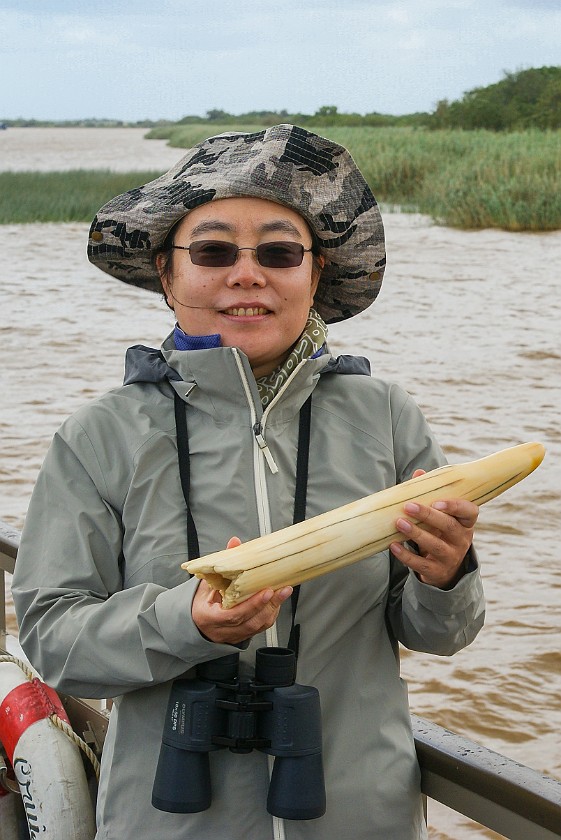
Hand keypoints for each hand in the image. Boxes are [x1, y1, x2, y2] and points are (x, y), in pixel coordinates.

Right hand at [192, 537, 292, 643]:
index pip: (233, 615)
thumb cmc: (202, 602)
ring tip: (283, 592)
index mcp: (209, 617)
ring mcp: (234, 635)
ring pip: (258, 626)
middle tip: (282, 589)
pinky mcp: (244, 635)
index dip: (252, 605)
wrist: (198, 623)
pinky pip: (261, 628)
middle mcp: (222, 630)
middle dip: (269, 604)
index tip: (266, 591)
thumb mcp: (207, 583)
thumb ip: (222, 564)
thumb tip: (234, 543)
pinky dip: (271, 613)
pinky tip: (277, 601)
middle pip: (250, 621)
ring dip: (273, 608)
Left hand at [390, 471, 478, 588]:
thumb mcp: (441, 516)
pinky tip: (393, 545)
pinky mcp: (437, 572)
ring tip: (398, 523)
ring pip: (435, 545)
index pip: (470, 512)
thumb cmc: (440, 532)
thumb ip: (431, 495)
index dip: (456, 506)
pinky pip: (421, 564)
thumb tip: (419, 473)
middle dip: (428, 515)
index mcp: (465, 523)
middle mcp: (461, 540)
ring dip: (415, 533)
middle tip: (408, 506)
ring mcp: (450, 557)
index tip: (437, 501)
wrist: (445, 569)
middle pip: (448, 526)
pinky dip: (406, 555)